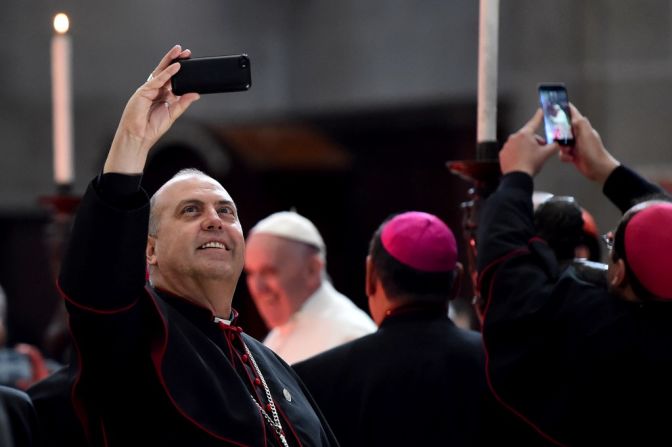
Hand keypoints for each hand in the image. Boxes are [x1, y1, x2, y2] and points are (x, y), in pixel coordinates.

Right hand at [104, 45, 200, 173]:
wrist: (139, 136)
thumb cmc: (152, 128)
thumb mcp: (173, 114)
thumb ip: (183, 103)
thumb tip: (196, 94)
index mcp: (162, 95)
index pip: (172, 79)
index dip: (180, 70)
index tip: (190, 62)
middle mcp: (155, 90)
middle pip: (166, 71)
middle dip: (175, 60)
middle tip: (186, 51)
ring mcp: (148, 89)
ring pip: (160, 72)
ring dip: (171, 61)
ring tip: (180, 53)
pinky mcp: (143, 91)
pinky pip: (157, 80)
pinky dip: (166, 73)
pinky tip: (175, 67)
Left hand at [499, 109, 559, 176]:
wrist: (517, 177)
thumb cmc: (530, 164)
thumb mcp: (546, 154)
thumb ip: (554, 146)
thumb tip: (557, 143)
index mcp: (525, 134)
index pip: (534, 122)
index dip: (539, 116)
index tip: (540, 110)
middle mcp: (514, 137)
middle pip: (527, 136)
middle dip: (534, 141)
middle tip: (540, 150)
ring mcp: (507, 145)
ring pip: (519, 143)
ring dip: (526, 148)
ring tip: (530, 158)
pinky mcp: (503, 153)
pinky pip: (512, 151)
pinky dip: (517, 154)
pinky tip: (522, 161)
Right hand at [559, 104, 619, 183]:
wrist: (598, 169)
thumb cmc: (594, 152)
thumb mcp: (587, 135)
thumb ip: (580, 124)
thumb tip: (573, 115)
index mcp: (582, 127)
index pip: (573, 114)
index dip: (565, 109)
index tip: (555, 105)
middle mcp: (578, 134)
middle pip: (563, 129)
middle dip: (559, 134)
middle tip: (558, 138)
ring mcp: (575, 144)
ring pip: (561, 142)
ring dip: (562, 148)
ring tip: (568, 151)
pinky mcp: (572, 154)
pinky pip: (562, 153)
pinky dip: (564, 156)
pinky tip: (570, 158)